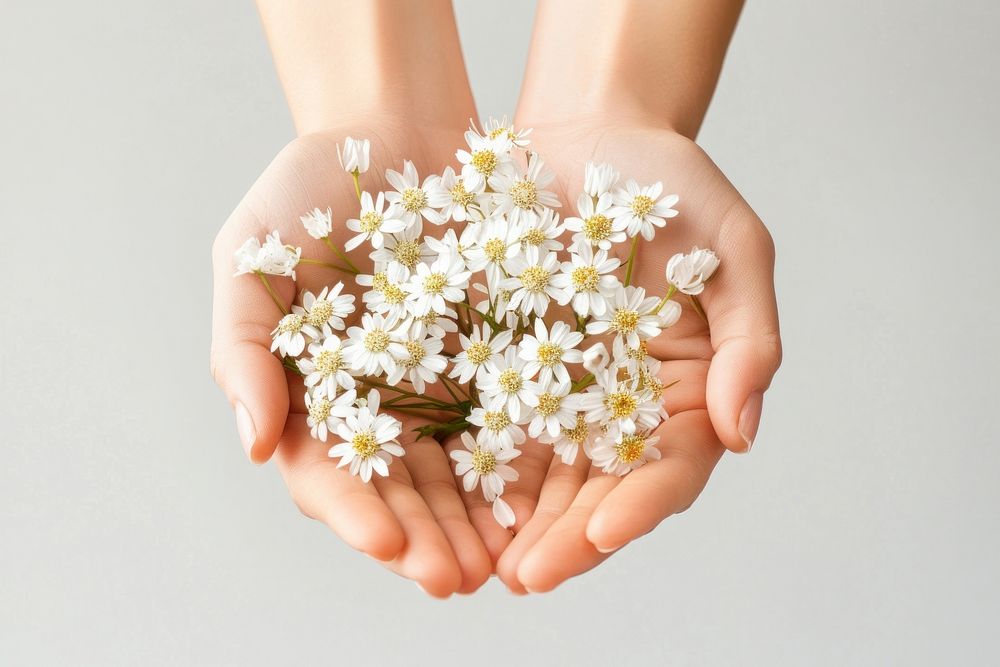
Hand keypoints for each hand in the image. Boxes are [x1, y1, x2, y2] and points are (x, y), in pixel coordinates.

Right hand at [211, 123, 491, 595]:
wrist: (395, 134)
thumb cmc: (309, 192)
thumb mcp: (253, 255)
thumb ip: (244, 348)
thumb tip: (253, 445)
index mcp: (311, 392)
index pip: (325, 471)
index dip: (352, 512)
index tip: (383, 544)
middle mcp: (375, 404)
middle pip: (396, 491)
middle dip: (421, 538)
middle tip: (450, 578)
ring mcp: (437, 388)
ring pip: (456, 475)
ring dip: (473, 525)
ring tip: (498, 566)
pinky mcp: (495, 363)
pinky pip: (510, 424)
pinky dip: (521, 467)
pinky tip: (543, 504)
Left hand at [448, 122, 781, 592]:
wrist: (588, 130)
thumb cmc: (670, 181)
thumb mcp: (734, 246)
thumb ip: (750, 338)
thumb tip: (743, 434)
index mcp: (687, 386)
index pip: (671, 465)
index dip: (642, 503)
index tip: (605, 531)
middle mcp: (625, 402)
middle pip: (601, 487)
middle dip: (569, 536)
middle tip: (530, 576)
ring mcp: (563, 390)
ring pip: (542, 474)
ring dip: (517, 524)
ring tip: (484, 565)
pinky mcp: (505, 368)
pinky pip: (488, 427)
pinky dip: (473, 470)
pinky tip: (448, 503)